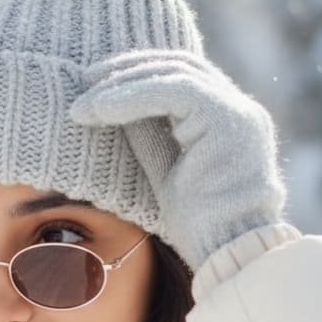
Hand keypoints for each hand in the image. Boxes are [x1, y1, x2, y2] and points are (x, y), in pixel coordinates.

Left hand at [68, 49, 285, 270]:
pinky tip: (101, 109)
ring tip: (85, 102)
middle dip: (127, 69)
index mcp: (224, 122)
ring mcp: (238, 113)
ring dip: (123, 84)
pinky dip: (134, 96)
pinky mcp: (229, 121)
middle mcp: (237, 110)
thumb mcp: (165, 172)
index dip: (136, 75)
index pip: (180, 78)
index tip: (94, 84)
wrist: (229, 255)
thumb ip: (150, 137)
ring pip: (175, 74)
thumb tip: (113, 107)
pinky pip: (175, 91)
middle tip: (84, 79)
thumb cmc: (198, 229)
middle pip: (178, 66)